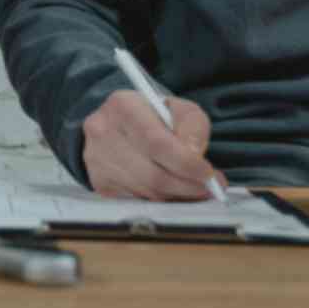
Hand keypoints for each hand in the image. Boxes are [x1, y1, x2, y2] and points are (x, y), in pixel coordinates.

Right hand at [80, 89, 226, 200]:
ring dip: (177, 195)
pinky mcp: (100, 182)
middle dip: (187, 186)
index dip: (186, 163)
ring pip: (147, 192)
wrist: (117, 124)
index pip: (157, 143)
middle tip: (210, 188)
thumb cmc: (151, 116)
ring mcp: (98, 160)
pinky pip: (138, 201)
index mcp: (123, 106)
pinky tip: (172, 191)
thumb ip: (193, 126)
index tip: (208, 174)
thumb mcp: (177, 108)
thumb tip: (195, 155)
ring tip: (195, 189)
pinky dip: (161, 200)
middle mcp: (103, 132)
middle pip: (153, 174)